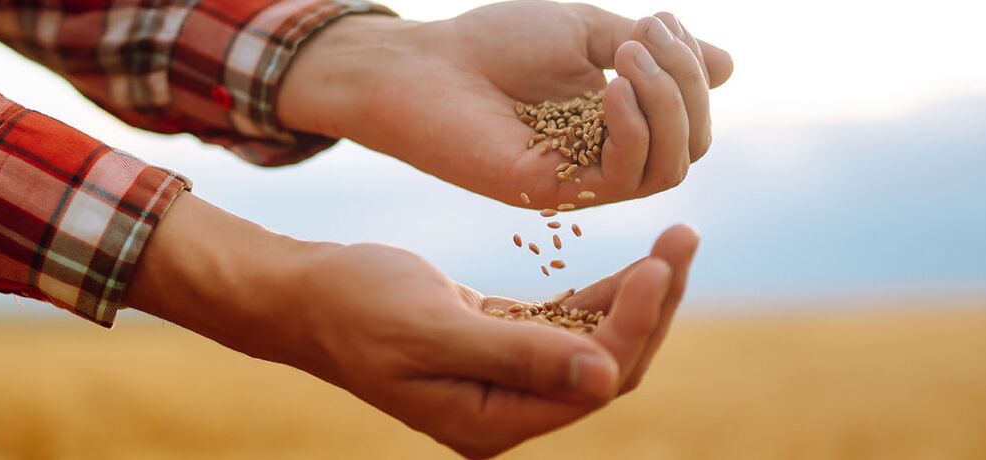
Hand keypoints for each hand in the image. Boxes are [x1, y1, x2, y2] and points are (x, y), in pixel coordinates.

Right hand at [127, 194, 700, 457]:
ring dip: (635, 297)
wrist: (302, 296)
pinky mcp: (500, 347)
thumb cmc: (354, 306)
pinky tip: (635, 262)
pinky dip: (601, 295)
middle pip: (605, 368)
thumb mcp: (433, 327)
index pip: (590, 382)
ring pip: (594, 345)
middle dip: (650, 307)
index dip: (633, 324)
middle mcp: (504, 412)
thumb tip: (605, 375)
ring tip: (675, 240)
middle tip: (682, 238)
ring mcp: (503, 383)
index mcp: (489, 422)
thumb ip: (519, 353)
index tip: (658, 262)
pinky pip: (567, 327)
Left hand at [280, 1, 733, 207]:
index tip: (660, 21)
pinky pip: (624, 177)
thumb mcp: (588, 30)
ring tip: (627, 56)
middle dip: (687, 86)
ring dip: (667, 104)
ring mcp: (583, 180)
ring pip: (669, 167)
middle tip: (648, 37)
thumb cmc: (494, 43)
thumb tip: (730, 65)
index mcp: (618, 122)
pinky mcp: (554, 194)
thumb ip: (654, 52)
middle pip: (690, 146)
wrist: (422, 66)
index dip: (693, 72)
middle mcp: (606, 158)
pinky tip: (608, 86)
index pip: (691, 118)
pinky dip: (632, 126)